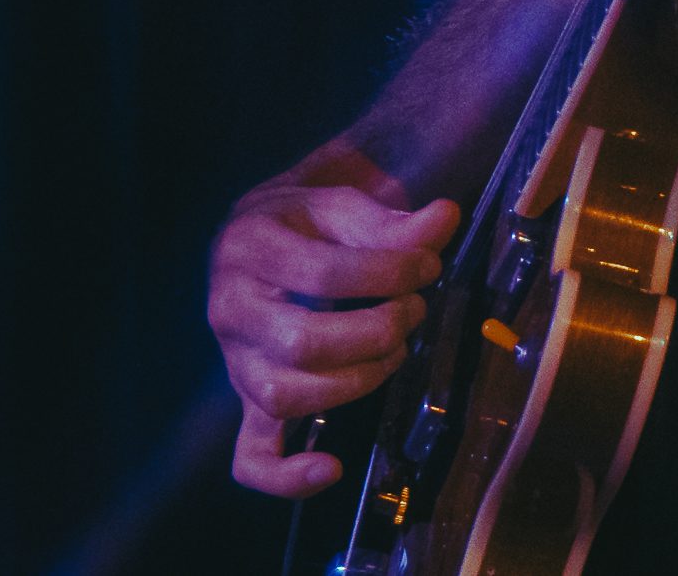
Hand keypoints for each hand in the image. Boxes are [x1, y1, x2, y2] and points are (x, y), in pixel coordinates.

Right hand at [208, 152, 458, 497]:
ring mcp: (236, 362)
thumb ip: (389, 219)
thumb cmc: (301, 218)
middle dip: (376, 332)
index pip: (325, 273)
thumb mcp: (339, 202)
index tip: (428, 267)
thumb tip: (445, 219)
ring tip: (396, 350)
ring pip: (285, 396)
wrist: (255, 234)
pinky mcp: (245, 401)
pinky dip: (287, 476)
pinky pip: (252, 456)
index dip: (388, 273)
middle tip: (414, 310)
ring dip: (356, 381)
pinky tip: (332, 469)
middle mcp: (231, 309)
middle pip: (303, 343)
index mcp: (250, 247)